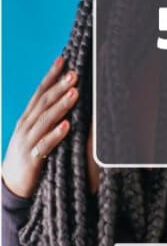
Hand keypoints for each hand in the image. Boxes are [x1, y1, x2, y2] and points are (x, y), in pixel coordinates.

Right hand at [2, 57, 77, 197]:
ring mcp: (27, 141)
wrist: (11, 184)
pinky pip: (45, 144)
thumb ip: (49, 117)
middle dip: (59, 86)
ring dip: (61, 105)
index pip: (40, 92)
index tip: (63, 60)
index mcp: (28, 117)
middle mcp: (26, 125)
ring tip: (74, 93)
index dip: (51, 76)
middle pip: (44, 102)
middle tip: (75, 73)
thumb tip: (70, 98)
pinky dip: (56, 134)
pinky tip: (67, 125)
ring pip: (45, 120)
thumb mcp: (37, 132)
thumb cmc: (30, 154)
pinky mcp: (32, 158)